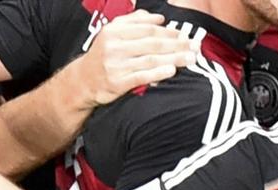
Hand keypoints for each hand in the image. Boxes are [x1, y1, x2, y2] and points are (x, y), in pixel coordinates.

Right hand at [77, 10, 196, 106]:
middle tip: (194, 46)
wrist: (83, 82)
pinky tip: (171, 70)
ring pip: (150, 59)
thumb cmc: (103, 56)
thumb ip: (133, 22)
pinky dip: (157, 73)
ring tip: (190, 59)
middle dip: (177, 44)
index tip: (185, 34)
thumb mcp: (112, 33)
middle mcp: (113, 46)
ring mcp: (115, 65)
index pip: (147, 29)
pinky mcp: (116, 83)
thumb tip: (158, 18)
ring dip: (173, 59)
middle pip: (152, 43)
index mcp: (113, 31)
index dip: (168, 31)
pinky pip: (141, 76)